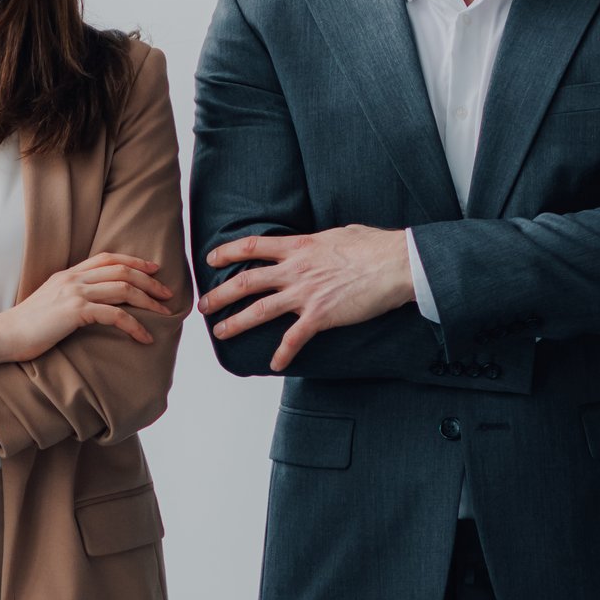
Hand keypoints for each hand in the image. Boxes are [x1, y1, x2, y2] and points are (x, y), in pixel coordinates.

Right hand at [0, 254, 179, 360]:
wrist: (4, 334)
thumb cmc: (26, 325)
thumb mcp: (50, 301)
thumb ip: (70, 295)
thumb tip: (90, 303)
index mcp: (68, 273)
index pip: (109, 258)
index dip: (135, 261)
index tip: (154, 269)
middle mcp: (74, 278)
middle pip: (122, 270)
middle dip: (150, 281)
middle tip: (167, 294)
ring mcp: (75, 293)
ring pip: (124, 289)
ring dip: (149, 301)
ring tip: (164, 313)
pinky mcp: (75, 312)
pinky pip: (115, 315)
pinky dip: (135, 326)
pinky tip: (145, 337)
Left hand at [199, 226, 412, 372]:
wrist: (396, 264)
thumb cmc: (375, 246)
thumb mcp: (339, 234)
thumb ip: (319, 242)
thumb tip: (315, 243)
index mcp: (299, 247)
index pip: (254, 246)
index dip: (228, 252)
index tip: (211, 259)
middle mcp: (296, 270)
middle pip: (246, 282)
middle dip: (220, 295)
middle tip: (203, 305)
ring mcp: (306, 294)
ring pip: (259, 310)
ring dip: (235, 323)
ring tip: (220, 331)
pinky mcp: (321, 316)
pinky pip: (294, 339)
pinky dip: (283, 354)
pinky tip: (274, 365)